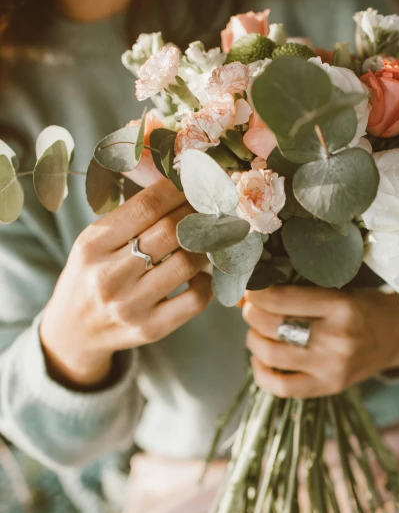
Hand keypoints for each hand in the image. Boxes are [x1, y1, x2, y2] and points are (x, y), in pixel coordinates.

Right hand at [40, 178, 211, 388]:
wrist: (75, 330)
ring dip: (206, 246)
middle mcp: (109, 275)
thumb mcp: (95, 242)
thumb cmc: (92, 275)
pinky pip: (195, 299)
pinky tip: (202, 273)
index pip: (146, 206)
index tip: (194, 183)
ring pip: (186, 263)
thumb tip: (180, 186)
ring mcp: (130, 305)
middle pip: (171, 232)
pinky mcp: (150, 328)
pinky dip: (207, 281)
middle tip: (210, 208)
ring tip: (209, 238)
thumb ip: (130, 218)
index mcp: (93, 244)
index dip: (178, 190)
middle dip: (197, 215)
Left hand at [242, 286, 398, 397]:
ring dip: (253, 340)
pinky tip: (261, 359)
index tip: (250, 288)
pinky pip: (281, 387)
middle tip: (252, 308)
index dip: (256, 293)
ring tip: (258, 331)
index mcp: (341, 306)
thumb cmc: (363, 305)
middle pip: (272, 327)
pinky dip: (261, 373)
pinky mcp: (329, 387)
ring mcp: (332, 367)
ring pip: (271, 355)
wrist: (398, 335)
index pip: (282, 299)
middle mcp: (337, 338)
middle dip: (252, 314)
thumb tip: (244, 294)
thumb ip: (296, 290)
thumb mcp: (339, 288)